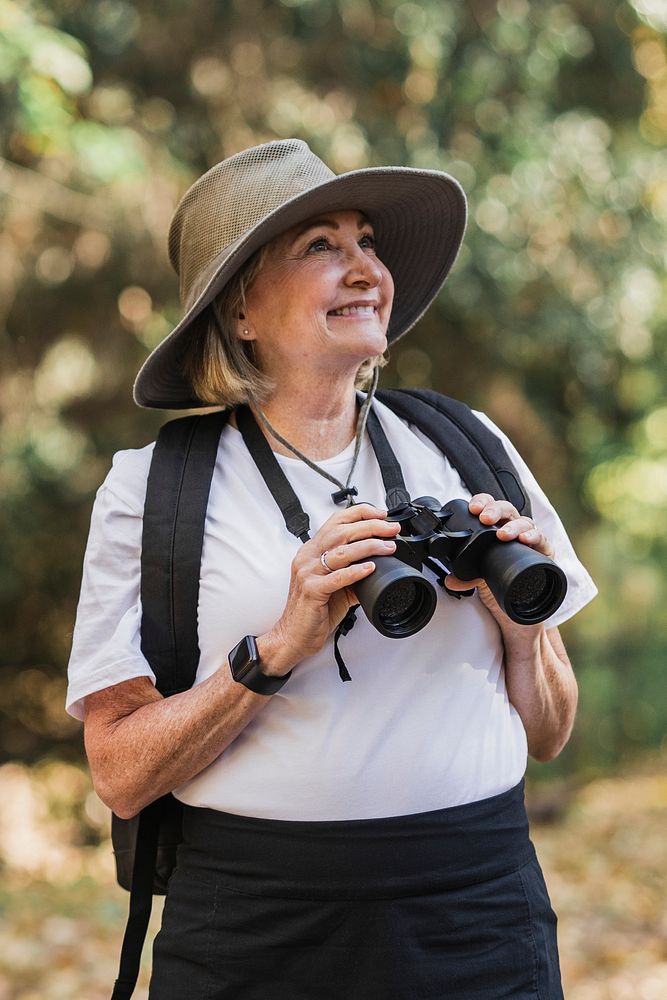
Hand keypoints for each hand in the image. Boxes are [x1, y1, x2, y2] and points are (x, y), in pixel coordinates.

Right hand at [261, 503, 401, 674]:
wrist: (293, 635)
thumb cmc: (313, 610)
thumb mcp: (335, 585)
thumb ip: (353, 572)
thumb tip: (379, 564)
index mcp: (312, 550)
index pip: (335, 521)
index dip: (360, 514)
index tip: (381, 515)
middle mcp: (307, 557)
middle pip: (341, 532)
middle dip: (370, 527)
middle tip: (391, 530)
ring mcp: (308, 573)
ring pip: (341, 552)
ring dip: (369, 546)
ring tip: (387, 547)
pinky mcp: (311, 590)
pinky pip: (337, 577)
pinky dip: (356, 571)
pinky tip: (371, 568)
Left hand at [444, 493, 554, 627]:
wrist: (520, 601)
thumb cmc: (500, 579)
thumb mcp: (478, 578)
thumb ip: (464, 578)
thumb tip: (449, 581)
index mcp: (495, 527)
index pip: (489, 506)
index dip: (482, 502)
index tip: (473, 509)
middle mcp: (513, 529)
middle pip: (506, 509)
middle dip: (495, 510)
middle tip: (485, 518)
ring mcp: (529, 538)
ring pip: (525, 522)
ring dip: (513, 526)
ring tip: (502, 534)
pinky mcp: (544, 551)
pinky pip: (542, 540)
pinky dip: (534, 537)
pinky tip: (525, 540)